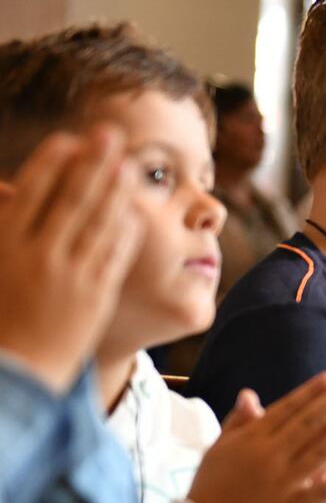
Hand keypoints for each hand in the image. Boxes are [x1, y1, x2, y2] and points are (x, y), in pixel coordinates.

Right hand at [0, 127, 142, 392]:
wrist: (18, 369)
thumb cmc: (0, 314)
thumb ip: (6, 226)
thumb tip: (7, 189)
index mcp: (5, 245)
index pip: (32, 192)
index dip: (53, 163)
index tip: (69, 139)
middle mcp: (37, 256)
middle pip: (71, 199)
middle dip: (93, 163)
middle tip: (111, 133)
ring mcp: (69, 276)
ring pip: (98, 223)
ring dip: (116, 190)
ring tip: (128, 165)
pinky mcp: (95, 296)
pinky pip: (115, 254)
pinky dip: (125, 229)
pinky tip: (135, 210)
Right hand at [187, 372, 325, 502]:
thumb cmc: (213, 483)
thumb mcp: (220, 447)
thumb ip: (239, 421)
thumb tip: (250, 395)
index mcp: (252, 438)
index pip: (288, 410)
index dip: (312, 393)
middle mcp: (267, 455)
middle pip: (307, 425)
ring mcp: (279, 482)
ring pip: (316, 453)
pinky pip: (317, 494)